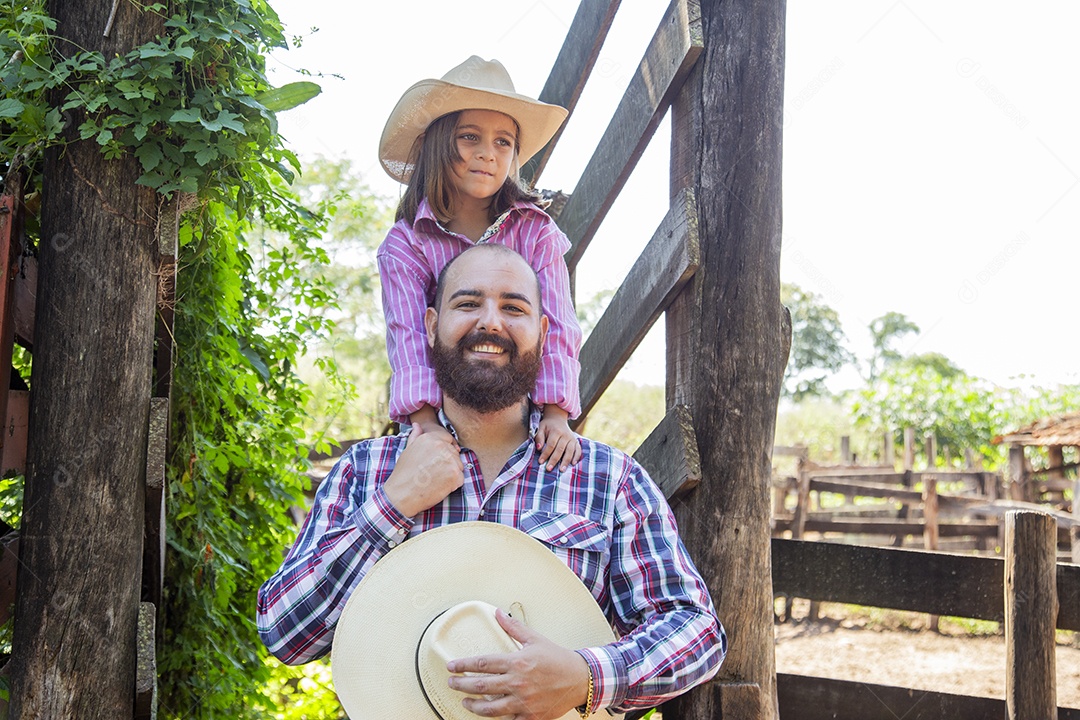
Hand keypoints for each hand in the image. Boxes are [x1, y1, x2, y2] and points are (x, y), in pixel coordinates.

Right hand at [382, 423, 463, 517]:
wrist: (401, 495)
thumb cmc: (403, 474)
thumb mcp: (407, 450)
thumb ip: (416, 436)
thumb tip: (417, 425)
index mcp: (431, 438)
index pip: (448, 440)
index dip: (445, 450)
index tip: (439, 460)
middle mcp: (442, 446)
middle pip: (455, 453)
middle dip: (448, 462)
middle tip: (434, 473)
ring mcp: (450, 460)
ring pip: (459, 465)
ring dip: (451, 473)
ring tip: (435, 480)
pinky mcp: (455, 475)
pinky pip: (460, 478)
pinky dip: (453, 484)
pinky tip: (439, 486)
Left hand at [446, 609, 590, 719]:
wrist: (580, 679)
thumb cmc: (558, 659)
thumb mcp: (535, 639)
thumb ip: (514, 627)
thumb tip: (499, 613)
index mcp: (517, 662)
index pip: (482, 663)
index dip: (463, 665)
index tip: (452, 666)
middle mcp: (518, 683)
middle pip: (481, 686)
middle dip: (461, 685)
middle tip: (452, 683)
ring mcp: (523, 702)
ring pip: (490, 708)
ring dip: (473, 706)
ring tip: (465, 702)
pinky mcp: (530, 716)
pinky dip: (495, 719)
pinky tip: (488, 714)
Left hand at [535, 407, 581, 471]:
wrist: (558, 419)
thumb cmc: (548, 426)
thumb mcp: (541, 428)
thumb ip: (539, 437)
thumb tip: (538, 448)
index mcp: (556, 431)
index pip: (551, 445)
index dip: (545, 454)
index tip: (540, 462)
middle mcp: (565, 435)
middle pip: (560, 449)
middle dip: (554, 460)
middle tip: (549, 469)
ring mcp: (572, 439)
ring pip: (570, 451)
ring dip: (566, 461)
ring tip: (561, 470)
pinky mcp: (576, 442)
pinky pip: (578, 450)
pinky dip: (576, 457)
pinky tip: (573, 464)